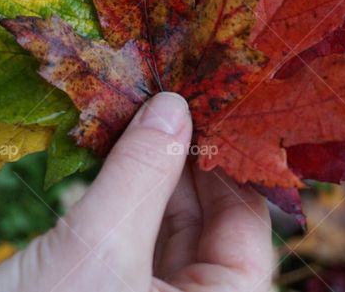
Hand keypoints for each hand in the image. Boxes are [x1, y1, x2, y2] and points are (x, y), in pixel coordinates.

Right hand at [0, 92, 273, 291]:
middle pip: (210, 222)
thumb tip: (174, 107)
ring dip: (150, 174)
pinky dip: (122, 198)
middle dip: (184, 159)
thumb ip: (139, 174)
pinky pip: (131, 241)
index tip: (206, 99)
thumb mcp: (96, 249)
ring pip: (168, 228)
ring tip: (133, 114)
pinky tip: (109, 154)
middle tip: (163, 95)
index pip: (248, 223)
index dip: (228, 158)